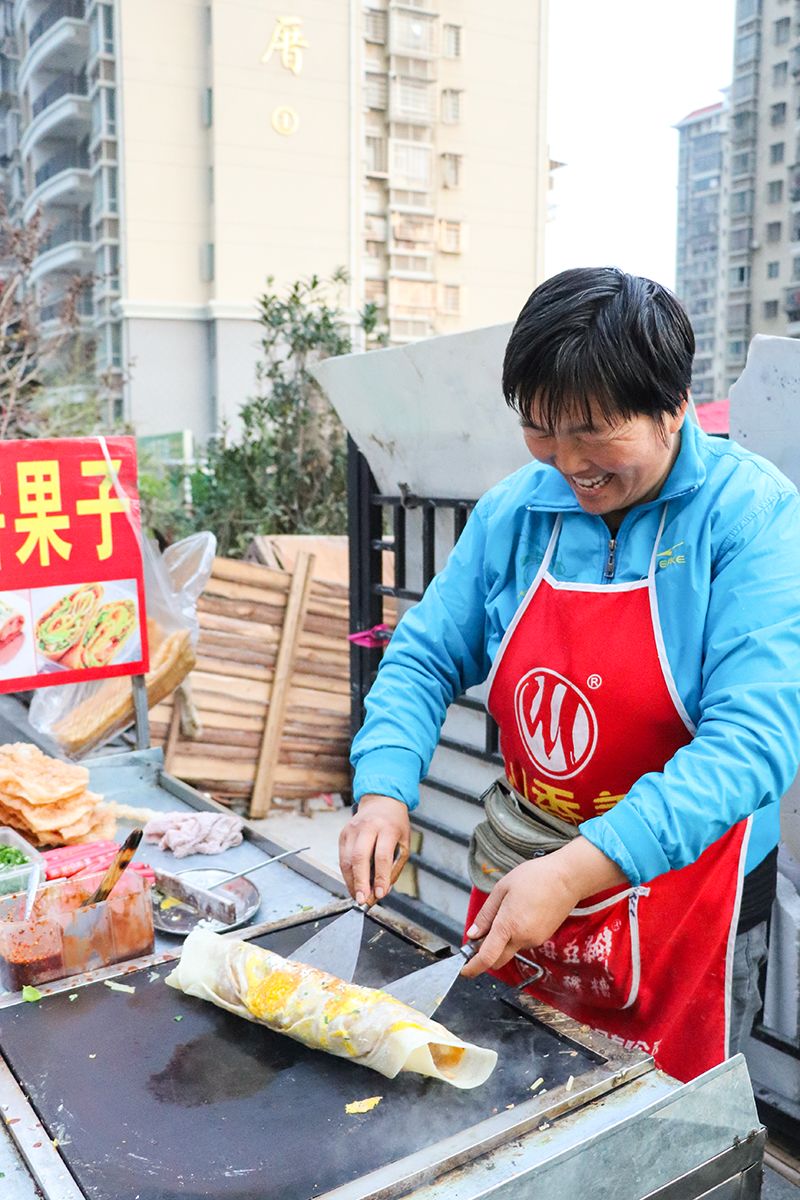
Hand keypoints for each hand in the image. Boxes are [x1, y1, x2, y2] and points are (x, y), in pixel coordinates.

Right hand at [339, 794, 410, 905]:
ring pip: (347, 860)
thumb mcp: (403, 843)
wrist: (382, 801)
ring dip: (351, 881)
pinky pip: (342, 858)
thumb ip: (394, 867)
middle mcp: (368, 826)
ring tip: (358, 896)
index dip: (380, 877)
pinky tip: (353, 884)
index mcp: (387, 828)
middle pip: (360, 858)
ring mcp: (353, 829)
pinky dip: (347, 874)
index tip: (380, 894)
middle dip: (360, 882)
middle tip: (363, 900)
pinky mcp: (344, 833)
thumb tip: (382, 890)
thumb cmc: (395, 824)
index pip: (381, 855)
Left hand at [461, 837, 627, 977]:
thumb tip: (472, 934)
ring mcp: (535, 940)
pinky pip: (522, 943)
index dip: (473, 967)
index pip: (487, 957)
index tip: (464, 970)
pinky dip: (515, 936)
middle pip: (497, 960)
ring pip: (510, 949)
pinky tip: (520, 913)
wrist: (568, 878)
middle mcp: (523, 938)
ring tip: (507, 910)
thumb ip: (485, 915)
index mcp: (509, 925)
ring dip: (501, 941)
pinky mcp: (543, 938)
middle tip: (478, 937)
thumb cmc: (535, 877)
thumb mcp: (502, 889)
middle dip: (485, 955)